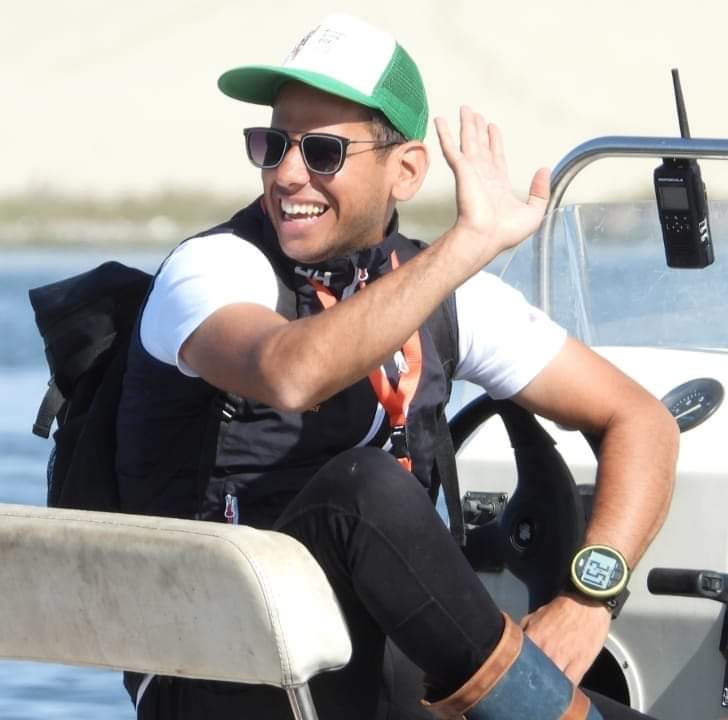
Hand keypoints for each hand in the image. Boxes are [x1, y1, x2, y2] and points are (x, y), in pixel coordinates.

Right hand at [434, 107, 549, 268]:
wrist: (486, 237)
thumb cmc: (505, 233)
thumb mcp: (534, 212)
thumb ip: (540, 190)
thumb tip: (544, 170)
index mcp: (498, 185)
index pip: (496, 157)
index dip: (494, 141)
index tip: (492, 127)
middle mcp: (484, 176)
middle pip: (481, 146)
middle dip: (478, 129)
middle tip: (474, 113)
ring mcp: (472, 172)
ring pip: (469, 142)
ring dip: (466, 125)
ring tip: (465, 109)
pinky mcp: (462, 171)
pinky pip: (451, 148)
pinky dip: (445, 134)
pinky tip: (440, 120)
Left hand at [520, 593, 610, 684]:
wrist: (586, 603)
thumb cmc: (560, 609)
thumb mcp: (535, 615)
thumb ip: (523, 630)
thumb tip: (514, 642)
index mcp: (533, 637)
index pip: (519, 660)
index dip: (516, 669)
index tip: (516, 675)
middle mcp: (546, 650)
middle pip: (535, 675)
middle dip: (532, 681)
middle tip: (530, 686)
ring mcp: (564, 659)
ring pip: (552, 683)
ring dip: (548, 689)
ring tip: (545, 692)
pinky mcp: (581, 664)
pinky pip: (571, 685)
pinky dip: (565, 691)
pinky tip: (561, 693)